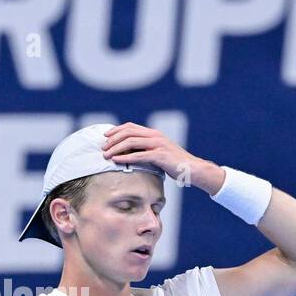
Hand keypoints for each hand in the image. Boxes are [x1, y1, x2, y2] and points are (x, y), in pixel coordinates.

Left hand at [101, 122, 224, 193]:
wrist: (192, 168)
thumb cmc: (174, 163)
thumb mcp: (159, 152)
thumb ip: (147, 149)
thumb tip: (130, 153)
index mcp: (154, 133)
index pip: (131, 127)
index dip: (117, 130)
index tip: (106, 137)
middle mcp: (155, 136)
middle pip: (128, 132)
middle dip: (113, 139)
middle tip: (103, 147)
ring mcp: (158, 145)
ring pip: (131, 142)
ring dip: (116, 148)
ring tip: (106, 155)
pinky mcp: (159, 156)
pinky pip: (138, 155)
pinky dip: (125, 157)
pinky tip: (116, 160)